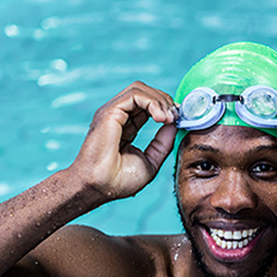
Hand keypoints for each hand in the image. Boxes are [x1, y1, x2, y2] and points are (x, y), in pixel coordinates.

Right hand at [71, 82, 177, 200]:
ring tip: (169, 118)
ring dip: (160, 100)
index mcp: (125, 126)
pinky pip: (134, 94)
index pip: (147, 106)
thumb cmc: (117, 181)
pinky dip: (152, 102)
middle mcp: (117, 116)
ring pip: (139, 89)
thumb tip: (174, 125)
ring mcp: (112, 112)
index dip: (165, 108)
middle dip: (165, 101)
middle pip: (144, 92)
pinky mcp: (110, 112)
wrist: (98, 188)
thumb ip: (162, 142)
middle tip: (176, 117)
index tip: (178, 120)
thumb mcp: (150, 160)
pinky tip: (161, 118)